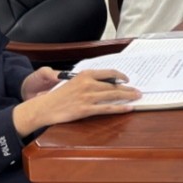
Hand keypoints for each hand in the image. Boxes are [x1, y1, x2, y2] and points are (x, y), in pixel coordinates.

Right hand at [11, 70, 139, 136]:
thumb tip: (106, 82)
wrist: (44, 107)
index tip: (127, 79)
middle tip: (138, 91)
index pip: (109, 72)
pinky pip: (107, 108)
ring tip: (137, 97)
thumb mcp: (74, 81)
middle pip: (114, 85)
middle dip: (128, 88)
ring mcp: (88, 97)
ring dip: (128, 96)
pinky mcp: (86, 109)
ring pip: (113, 95)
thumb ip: (89, 80)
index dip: (121, 76)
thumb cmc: (59, 95)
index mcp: (86, 74)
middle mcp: (88, 83)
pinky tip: (129, 108)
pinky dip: (120, 108)